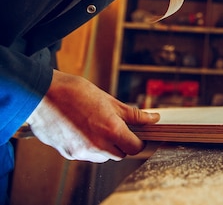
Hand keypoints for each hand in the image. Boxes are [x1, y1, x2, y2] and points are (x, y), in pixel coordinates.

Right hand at [26, 70, 159, 162]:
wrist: (42, 94)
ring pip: (102, 157)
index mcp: (110, 130)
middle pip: (119, 154)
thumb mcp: (110, 100)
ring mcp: (81, 152)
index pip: (134, 148)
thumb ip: (133, 114)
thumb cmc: (76, 92)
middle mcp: (97, 145)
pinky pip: (86, 155)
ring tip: (97, 125)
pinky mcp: (68, 154)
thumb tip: (154, 119)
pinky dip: (89, 146)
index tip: (137, 134)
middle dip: (122, 143)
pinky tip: (83, 129)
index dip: (139, 141)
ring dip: (105, 146)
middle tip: (117, 126)